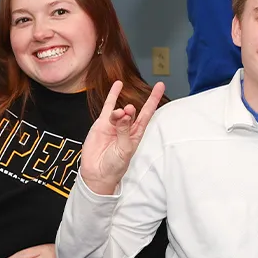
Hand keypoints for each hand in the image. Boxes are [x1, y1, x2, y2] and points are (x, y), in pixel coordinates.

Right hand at [78, 81, 165, 195]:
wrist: (97, 173)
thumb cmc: (115, 165)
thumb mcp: (124, 149)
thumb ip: (124, 131)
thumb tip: (124, 114)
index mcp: (136, 134)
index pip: (147, 114)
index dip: (153, 100)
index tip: (160, 86)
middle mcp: (127, 128)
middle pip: (133, 113)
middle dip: (132, 110)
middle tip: (129, 110)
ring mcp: (114, 125)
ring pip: (119, 112)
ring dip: (120, 111)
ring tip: (119, 114)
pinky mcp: (101, 124)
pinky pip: (107, 107)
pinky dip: (112, 96)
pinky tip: (117, 85)